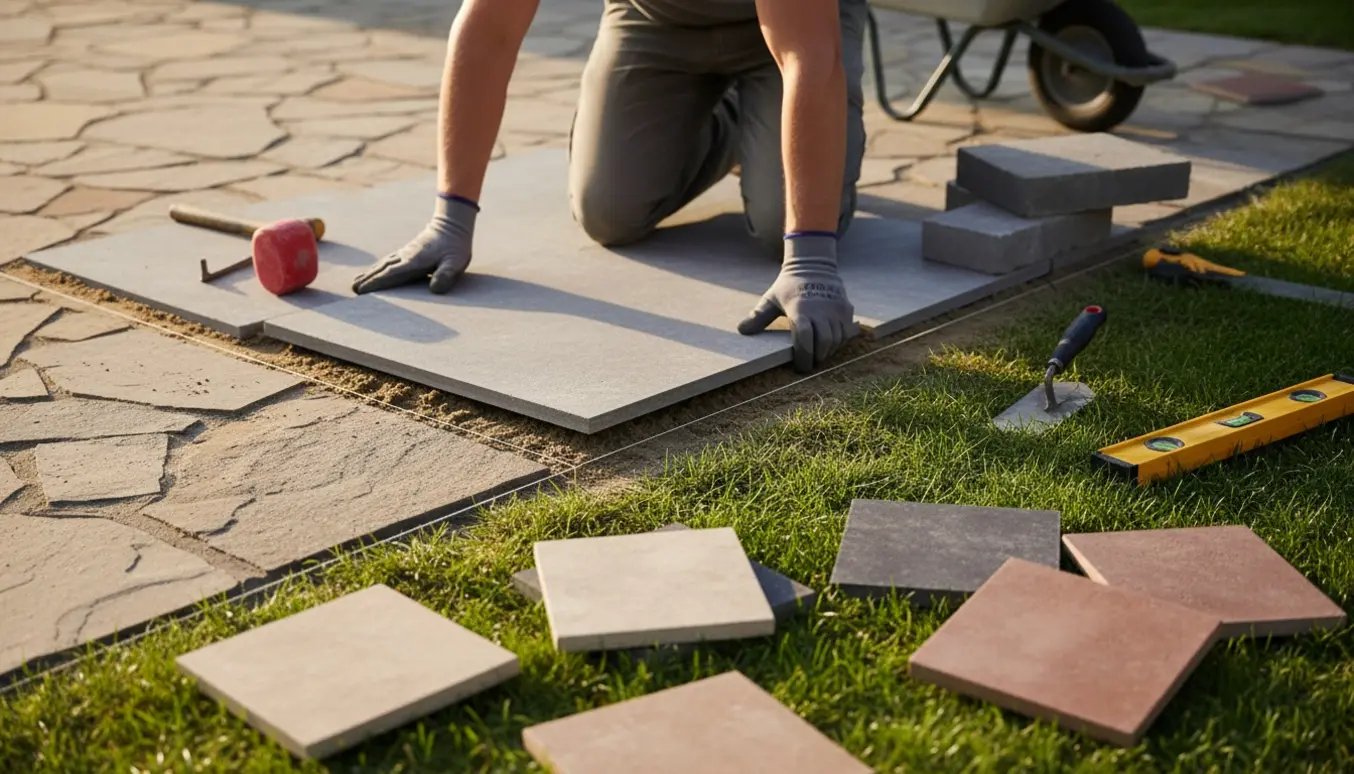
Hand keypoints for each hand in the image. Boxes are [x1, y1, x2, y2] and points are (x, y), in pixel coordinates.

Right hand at [352, 195, 476, 294]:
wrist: (453, 225)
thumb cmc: (456, 247)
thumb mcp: (455, 263)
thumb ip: (446, 275)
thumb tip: (434, 289)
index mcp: (414, 262)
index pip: (391, 274)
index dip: (376, 282)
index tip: (362, 290)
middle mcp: (406, 257)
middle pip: (382, 269)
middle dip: (367, 279)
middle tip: (353, 290)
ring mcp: (405, 253)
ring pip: (383, 263)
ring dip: (369, 273)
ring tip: (357, 282)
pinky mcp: (408, 251)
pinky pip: (388, 260)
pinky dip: (378, 267)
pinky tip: (374, 271)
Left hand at [737, 235, 857, 372]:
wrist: (813, 265)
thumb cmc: (788, 286)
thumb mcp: (771, 299)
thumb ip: (758, 316)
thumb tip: (741, 331)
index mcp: (800, 309)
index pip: (805, 338)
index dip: (803, 355)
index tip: (800, 367)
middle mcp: (820, 310)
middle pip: (824, 342)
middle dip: (817, 357)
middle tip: (810, 363)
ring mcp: (835, 309)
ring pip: (837, 339)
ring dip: (828, 351)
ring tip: (818, 354)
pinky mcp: (846, 309)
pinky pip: (846, 332)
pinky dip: (839, 341)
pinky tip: (829, 343)